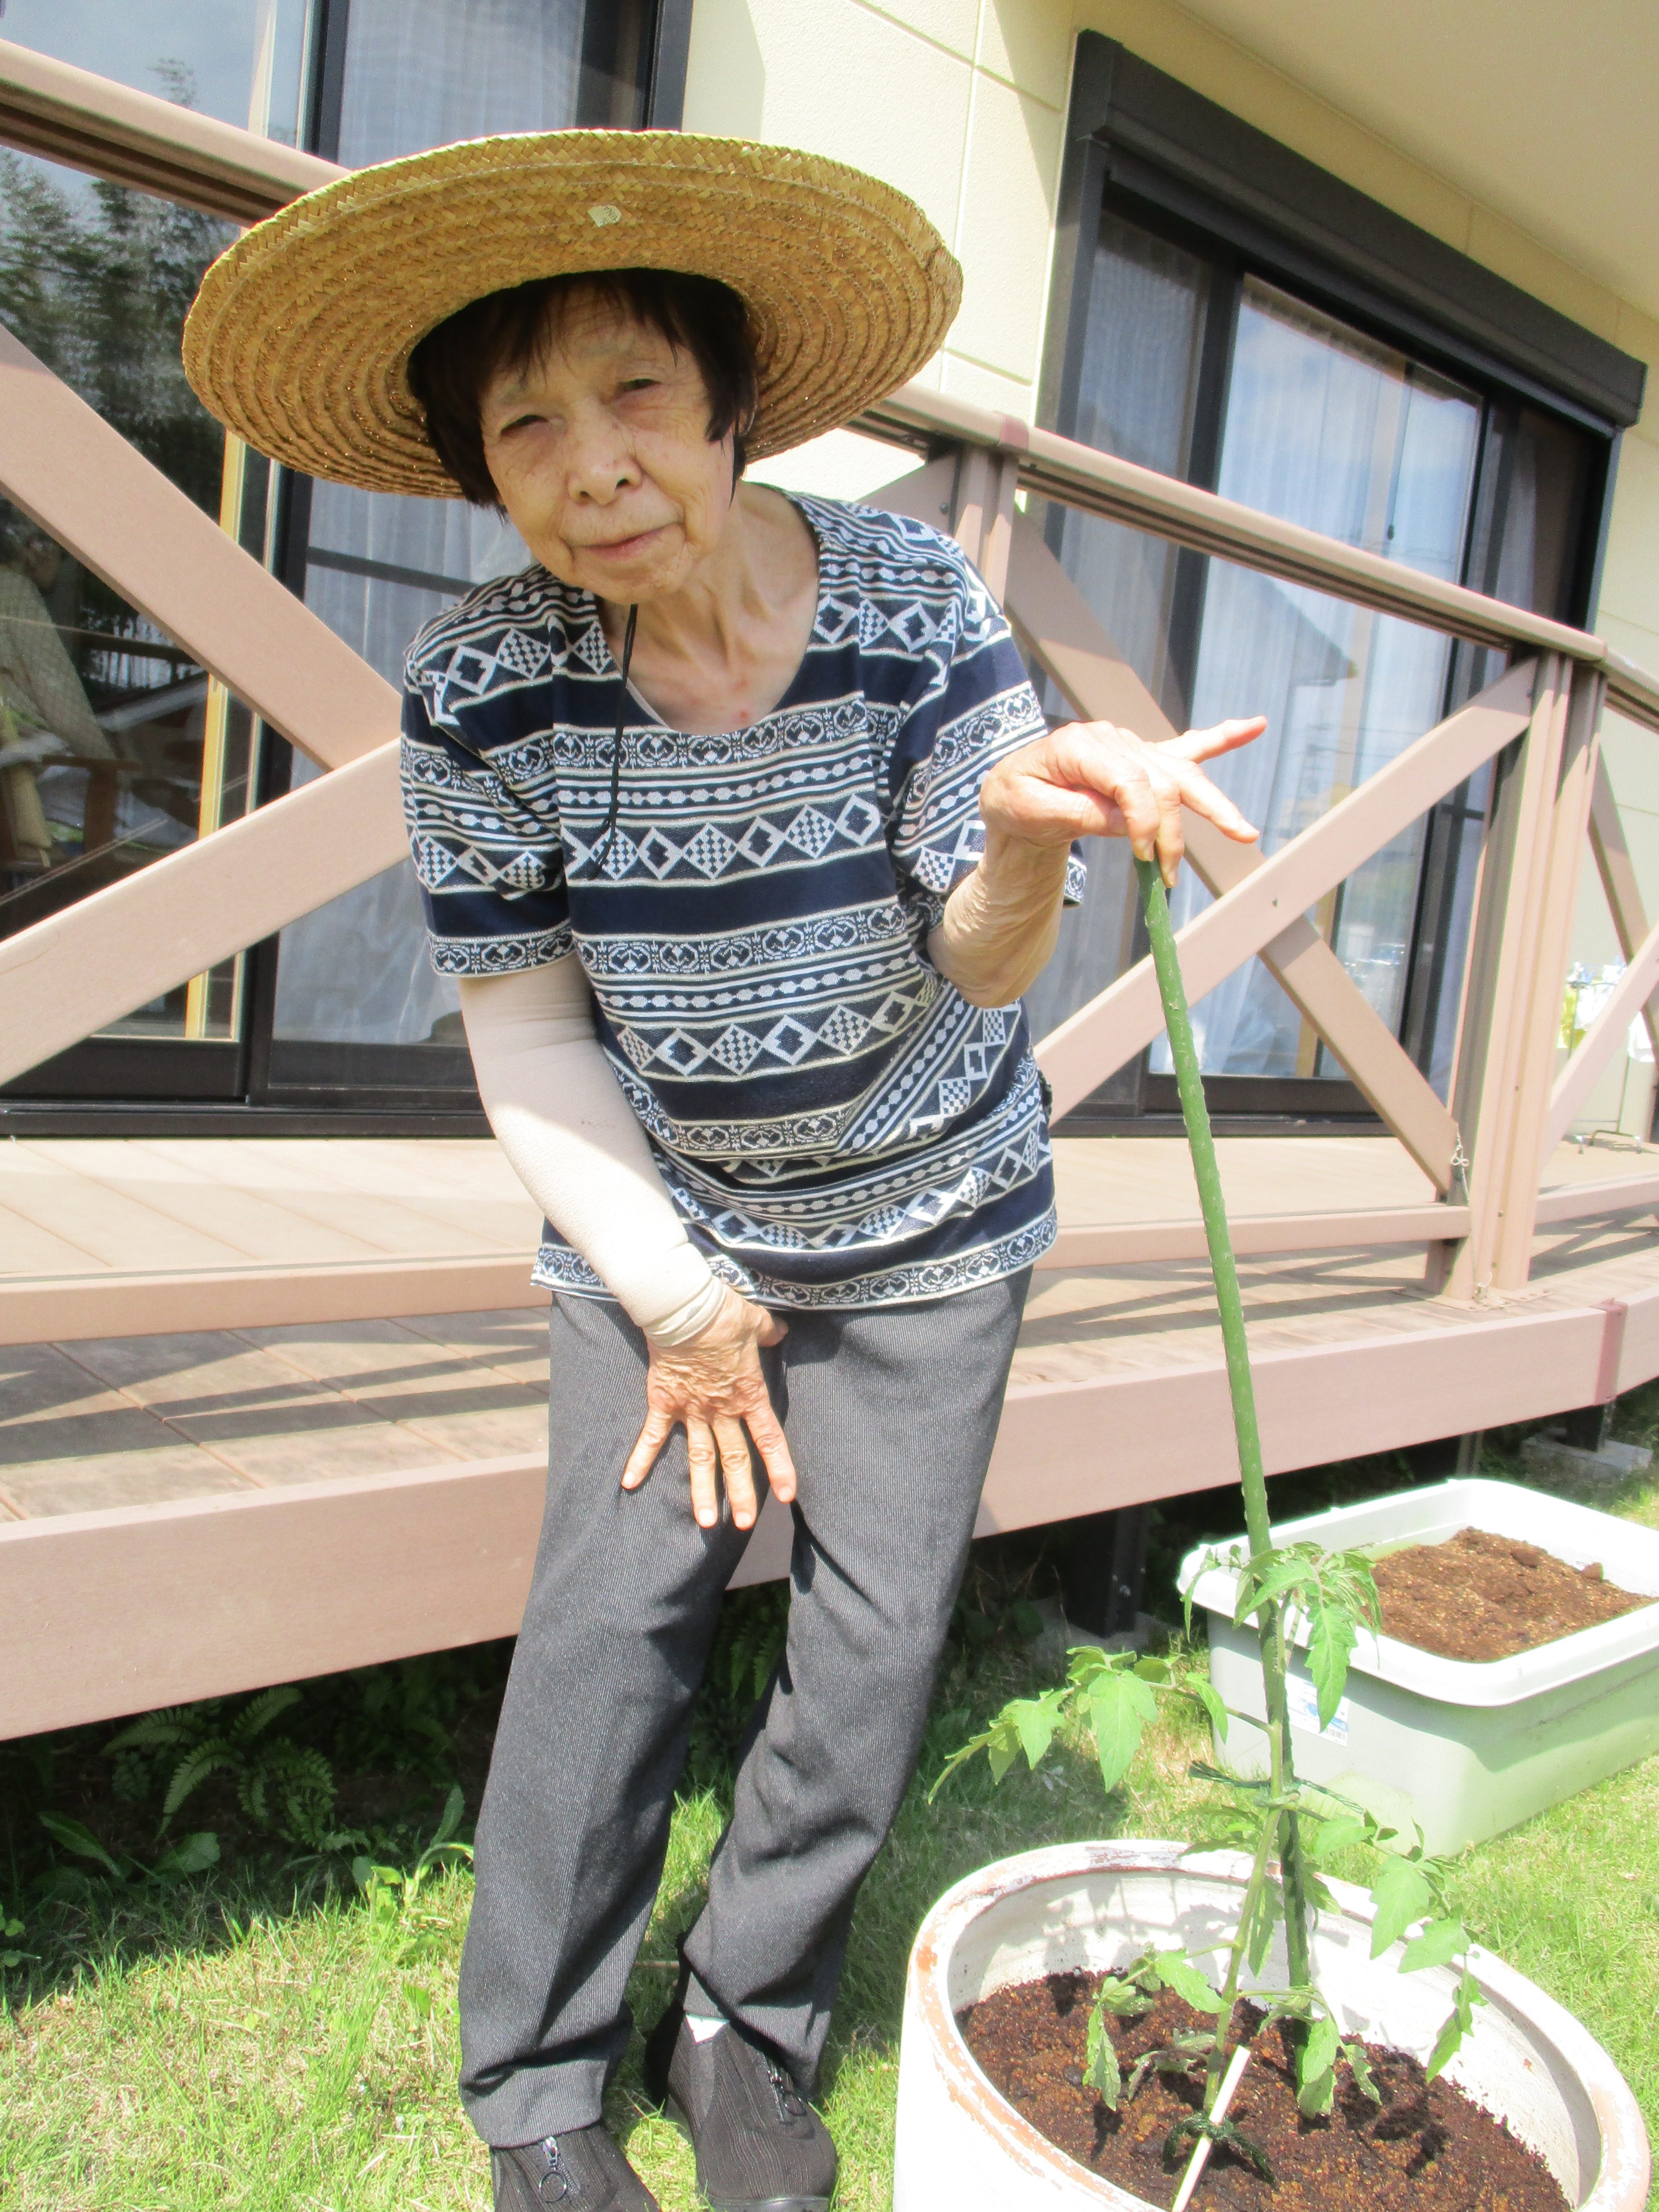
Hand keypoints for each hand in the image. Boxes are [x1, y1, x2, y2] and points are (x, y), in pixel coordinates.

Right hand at [622, 1286, 794, 1531]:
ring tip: (705, 1522)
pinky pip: (653, 1436)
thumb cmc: (722, 1313)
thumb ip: (769, 1333)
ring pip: (699, 1458)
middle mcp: (721, 1409)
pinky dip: (641, 1460)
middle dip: (740, 1494)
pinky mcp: (664, 1402)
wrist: (685, 1307)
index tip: (786, 1496)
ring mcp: (691, 1410)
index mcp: (749, 1394)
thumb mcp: (756, 1321)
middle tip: (744, 1525)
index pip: (769, 1438)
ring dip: (702, 1491)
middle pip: (734, 1459)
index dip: (779, 1468)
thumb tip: (778, 1332)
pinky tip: (629, 1484)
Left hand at [978, 716, 1266, 887]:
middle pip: (1163, 779)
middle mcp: (1112, 738)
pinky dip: (1223, 738)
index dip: (1143, 820)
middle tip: (1167, 874)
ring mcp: (1131, 745)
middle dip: (1173, 829)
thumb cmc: (1013, 799)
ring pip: (1183, 771)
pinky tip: (1255, 725)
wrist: (1012, 788)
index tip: (1143, 857)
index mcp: (1080, 746)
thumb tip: (1127, 822)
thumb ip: (1073, 813)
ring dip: (1214, 804)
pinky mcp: (1142, 757)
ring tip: (1245, 832)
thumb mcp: (1024, 809)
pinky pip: (1187, 746)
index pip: (1130, 780)